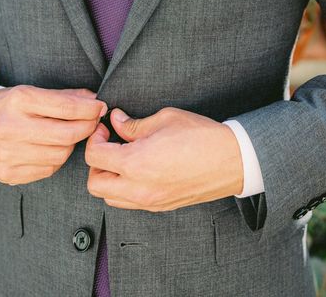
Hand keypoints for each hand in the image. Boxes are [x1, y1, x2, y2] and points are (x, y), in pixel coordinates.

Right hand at [0, 85, 106, 184]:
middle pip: (67, 134)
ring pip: (60, 155)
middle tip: (93, 122)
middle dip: (87, 128)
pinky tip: (52, 148)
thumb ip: (64, 96)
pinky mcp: (8, 173)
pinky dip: (57, 160)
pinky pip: (48, 170)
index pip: (66, 107)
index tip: (101, 107)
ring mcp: (8, 154)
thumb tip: (94, 100)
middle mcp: (12, 128)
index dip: (90, 109)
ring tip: (68, 134)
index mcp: (19, 101)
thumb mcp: (30, 92)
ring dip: (72, 144)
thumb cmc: (7, 107)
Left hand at [85, 107, 243, 210]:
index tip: (105, 128)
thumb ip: (134, 124)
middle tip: (110, 143)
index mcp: (136, 162)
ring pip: (109, 197)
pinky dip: (124, 188)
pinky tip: (139, 169)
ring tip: (123, 157)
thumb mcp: (165, 119)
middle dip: (96, 161)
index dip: (95, 138)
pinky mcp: (161, 206)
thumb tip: (116, 121)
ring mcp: (149, 200)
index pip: (94, 156)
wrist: (232, 160)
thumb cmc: (202, 136)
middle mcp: (138, 187)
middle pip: (94, 183)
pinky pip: (129, 202)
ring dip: (109, 178)